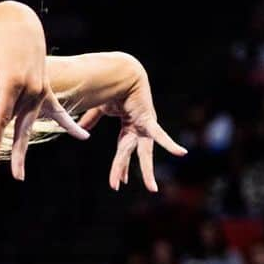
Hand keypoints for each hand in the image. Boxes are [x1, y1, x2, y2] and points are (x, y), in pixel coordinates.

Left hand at [0, 9, 88, 174]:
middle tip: (16, 177)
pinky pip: (57, 109)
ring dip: (22, 150)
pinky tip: (83, 136)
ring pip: (30, 125)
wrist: (19, 22)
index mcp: (11, 82)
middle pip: (18, 127)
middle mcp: (29, 88)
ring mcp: (40, 89)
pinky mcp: (45, 88)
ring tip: (19, 175)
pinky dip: (68, 123)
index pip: (1, 117)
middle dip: (15, 153)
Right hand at [78, 57, 185, 191]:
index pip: (122, 152)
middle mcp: (137, 130)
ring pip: (145, 154)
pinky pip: (160, 135)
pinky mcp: (149, 121)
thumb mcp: (100, 108)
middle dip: (124, 171)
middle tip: (119, 187)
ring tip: (152, 189)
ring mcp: (145, 127)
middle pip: (130, 155)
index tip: (119, 182)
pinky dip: (170, 144)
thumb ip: (92, 120)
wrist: (123, 73)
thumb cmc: (114, 87)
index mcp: (127, 128)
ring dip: (147, 172)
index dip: (120, 167)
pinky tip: (182, 154)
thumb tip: (81, 130)